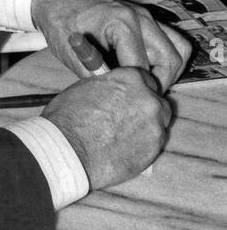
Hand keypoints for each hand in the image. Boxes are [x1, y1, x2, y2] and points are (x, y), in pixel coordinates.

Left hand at [30, 0, 191, 91]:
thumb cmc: (62, 23)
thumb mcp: (73, 55)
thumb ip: (99, 79)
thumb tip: (119, 102)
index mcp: (122, 24)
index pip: (142, 68)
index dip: (133, 89)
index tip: (123, 101)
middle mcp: (141, 18)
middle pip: (170, 59)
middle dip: (159, 83)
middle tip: (139, 96)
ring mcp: (147, 16)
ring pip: (179, 49)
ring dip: (169, 71)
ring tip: (146, 84)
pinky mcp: (147, 19)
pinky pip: (171, 40)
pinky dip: (167, 58)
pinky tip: (147, 70)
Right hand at [42, 67, 171, 188]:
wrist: (70, 150)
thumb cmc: (70, 117)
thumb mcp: (86, 87)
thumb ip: (109, 87)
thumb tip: (113, 91)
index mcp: (131, 79)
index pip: (144, 78)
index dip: (135, 89)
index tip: (129, 97)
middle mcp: (148, 99)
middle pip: (157, 101)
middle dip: (146, 107)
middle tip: (129, 117)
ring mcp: (154, 126)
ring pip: (158, 124)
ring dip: (146, 127)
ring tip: (125, 136)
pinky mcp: (154, 150)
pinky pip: (154, 144)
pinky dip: (143, 145)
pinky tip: (125, 149)